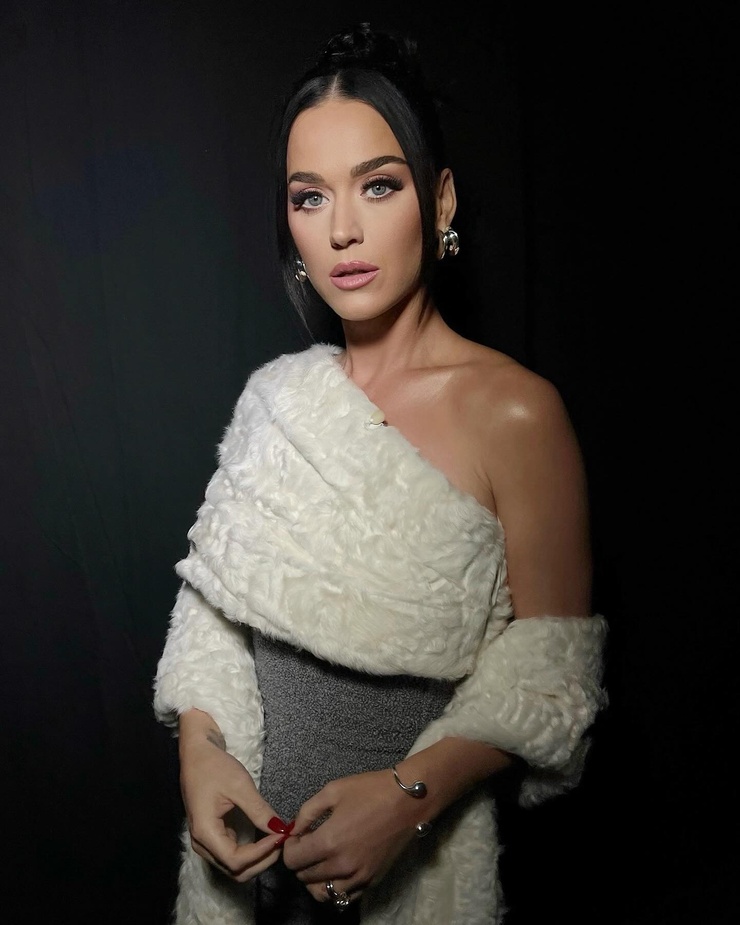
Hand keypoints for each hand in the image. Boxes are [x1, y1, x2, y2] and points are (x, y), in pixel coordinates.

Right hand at [178, 710, 282, 881]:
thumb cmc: (214, 766)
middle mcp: (202, 843)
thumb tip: (281, 830)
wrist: (196, 752)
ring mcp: (205, 841)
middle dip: (262, 861)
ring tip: (277, 841)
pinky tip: (266, 838)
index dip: (261, 853)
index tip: (281, 836)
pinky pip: (231, 854)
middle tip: (282, 842)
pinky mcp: (211, 835)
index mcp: (205, 832)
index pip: (236, 861)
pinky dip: (250, 853)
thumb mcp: (239, 785)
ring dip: (257, 860)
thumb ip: (259, 810)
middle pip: (235, 870)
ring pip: (233, 866)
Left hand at [282, 769, 422, 904]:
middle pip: (304, 877)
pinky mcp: (372, 881)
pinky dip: (335, 888)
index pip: (292, 860)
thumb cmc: (370, 790)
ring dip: (315, 878)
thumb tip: (294, 829)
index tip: (298, 836)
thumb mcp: (333, 790)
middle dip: (301, 860)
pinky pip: (344, 896)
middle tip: (309, 843)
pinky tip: (337, 870)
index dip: (290, 847)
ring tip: (321, 860)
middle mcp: (341, 865)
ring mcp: (358, 877)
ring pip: (322, 892)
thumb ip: (307, 811)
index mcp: (328, 841)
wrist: (408, 800)